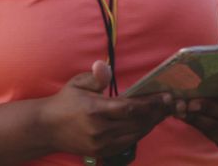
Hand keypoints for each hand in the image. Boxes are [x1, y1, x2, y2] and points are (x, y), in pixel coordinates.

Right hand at [41, 61, 172, 157]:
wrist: (46, 129)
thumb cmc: (65, 102)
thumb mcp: (78, 84)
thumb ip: (95, 76)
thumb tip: (103, 65)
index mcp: (94, 111)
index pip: (129, 108)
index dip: (150, 103)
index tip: (166, 96)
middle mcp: (100, 130)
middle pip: (137, 123)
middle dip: (156, 113)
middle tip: (171, 103)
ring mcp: (101, 144)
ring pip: (135, 134)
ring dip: (151, 123)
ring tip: (163, 111)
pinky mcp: (102, 152)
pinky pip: (127, 143)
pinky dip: (140, 132)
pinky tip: (147, 123)